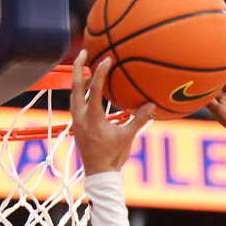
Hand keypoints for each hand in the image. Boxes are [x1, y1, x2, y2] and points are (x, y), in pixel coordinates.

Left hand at [70, 50, 154, 175]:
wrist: (98, 173)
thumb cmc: (113, 156)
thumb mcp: (127, 137)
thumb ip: (139, 119)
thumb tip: (152, 104)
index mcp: (92, 118)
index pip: (94, 88)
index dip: (100, 71)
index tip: (107, 59)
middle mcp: (80, 116)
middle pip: (74, 86)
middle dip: (77, 67)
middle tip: (84, 52)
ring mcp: (76, 120)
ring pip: (73, 94)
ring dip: (78, 79)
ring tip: (86, 67)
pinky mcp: (77, 124)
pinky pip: (75, 102)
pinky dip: (80, 92)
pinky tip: (88, 89)